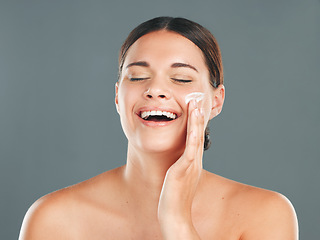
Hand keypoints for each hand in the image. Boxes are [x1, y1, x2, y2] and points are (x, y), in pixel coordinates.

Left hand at [158, 98, 204, 238]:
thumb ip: (180, 168)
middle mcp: (194, 162)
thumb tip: (177, 162)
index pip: (195, 138)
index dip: (196, 122)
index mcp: (192, 163)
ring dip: (196, 120)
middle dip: (197, 116)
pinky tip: (193, 122)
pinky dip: (193, 133)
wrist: (174, 216)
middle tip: (198, 99)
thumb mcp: (179, 179)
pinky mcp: (184, 169)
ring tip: (196, 104)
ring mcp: (190, 165)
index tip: (194, 108)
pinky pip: (190, 148)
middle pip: (197, 134)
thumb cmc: (174, 199)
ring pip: (196, 138)